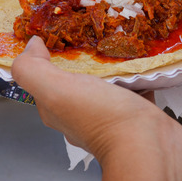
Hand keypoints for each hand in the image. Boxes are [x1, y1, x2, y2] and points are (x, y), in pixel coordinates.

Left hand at [11, 36, 172, 156]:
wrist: (149, 148)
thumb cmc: (102, 118)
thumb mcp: (55, 90)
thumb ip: (33, 69)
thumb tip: (32, 45)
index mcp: (55, 109)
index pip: (43, 78)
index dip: (47, 55)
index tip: (59, 32)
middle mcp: (79, 114)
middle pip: (75, 79)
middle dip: (81, 57)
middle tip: (91, 33)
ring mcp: (109, 116)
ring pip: (105, 83)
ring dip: (110, 64)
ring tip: (118, 41)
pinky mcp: (137, 114)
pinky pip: (133, 88)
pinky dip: (135, 74)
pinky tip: (140, 60)